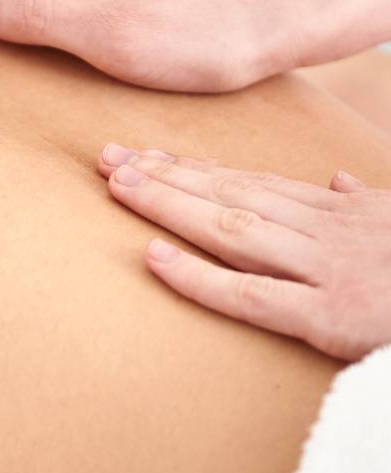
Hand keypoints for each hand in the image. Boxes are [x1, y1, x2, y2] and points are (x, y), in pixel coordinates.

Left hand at [96, 143, 390, 360]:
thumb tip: (337, 180)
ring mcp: (326, 269)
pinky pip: (252, 294)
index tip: (145, 156)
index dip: (193, 169)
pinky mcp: (331, 317)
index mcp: (339, 213)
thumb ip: (369, 202)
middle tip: (108, 158)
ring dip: (171, 204)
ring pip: (232, 227)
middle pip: (230, 194)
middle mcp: (325, 230)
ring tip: (118, 186)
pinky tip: (153, 256)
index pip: (250, 183)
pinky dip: (199, 277)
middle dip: (165, 175)